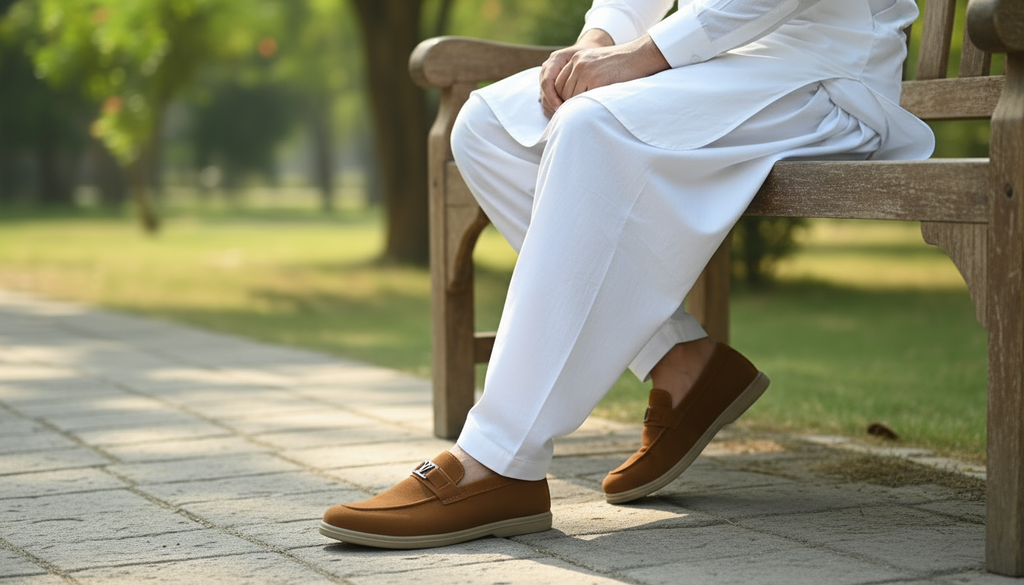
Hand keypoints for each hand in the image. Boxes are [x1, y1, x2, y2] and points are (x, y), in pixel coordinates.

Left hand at [540, 32, 669, 116]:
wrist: (640, 55)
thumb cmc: (621, 64)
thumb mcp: (597, 63)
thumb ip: (583, 75)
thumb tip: (571, 98)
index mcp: (577, 58)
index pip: (558, 82)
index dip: (561, 98)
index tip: (566, 109)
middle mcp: (578, 63)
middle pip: (562, 91)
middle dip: (566, 105)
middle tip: (570, 117)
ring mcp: (586, 71)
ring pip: (571, 97)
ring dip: (576, 108)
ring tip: (583, 115)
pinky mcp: (597, 81)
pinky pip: (583, 100)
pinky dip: (586, 107)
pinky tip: (592, 111)